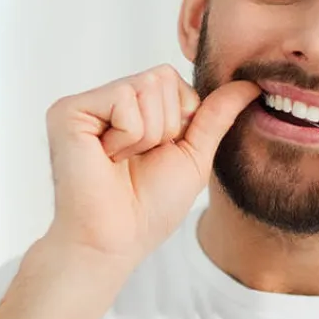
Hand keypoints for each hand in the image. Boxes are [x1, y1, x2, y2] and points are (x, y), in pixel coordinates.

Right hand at [45, 64, 258, 268]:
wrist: (116, 240)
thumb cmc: (149, 207)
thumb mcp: (194, 155)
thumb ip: (217, 115)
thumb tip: (251, 84)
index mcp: (131, 107)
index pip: (174, 79)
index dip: (180, 120)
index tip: (156, 154)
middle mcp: (105, 100)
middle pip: (162, 77)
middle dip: (165, 126)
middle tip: (136, 159)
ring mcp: (85, 104)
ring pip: (146, 86)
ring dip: (147, 135)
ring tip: (120, 161)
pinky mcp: (68, 111)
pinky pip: (123, 99)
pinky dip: (128, 137)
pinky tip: (106, 158)